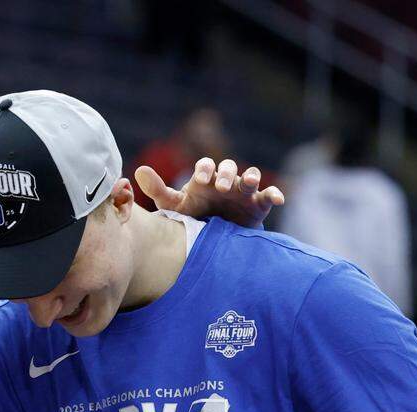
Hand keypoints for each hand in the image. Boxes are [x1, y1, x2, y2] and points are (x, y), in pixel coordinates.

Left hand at [135, 157, 283, 227]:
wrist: (213, 239)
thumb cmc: (192, 218)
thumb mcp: (175, 206)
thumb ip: (158, 190)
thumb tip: (138, 171)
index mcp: (205, 180)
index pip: (205, 166)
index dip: (203, 170)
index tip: (200, 181)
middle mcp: (225, 182)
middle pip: (229, 167)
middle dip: (227, 174)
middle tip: (222, 186)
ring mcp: (243, 192)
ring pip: (250, 177)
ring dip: (251, 177)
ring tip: (250, 182)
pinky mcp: (258, 204)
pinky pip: (268, 195)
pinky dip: (274, 194)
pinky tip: (279, 198)